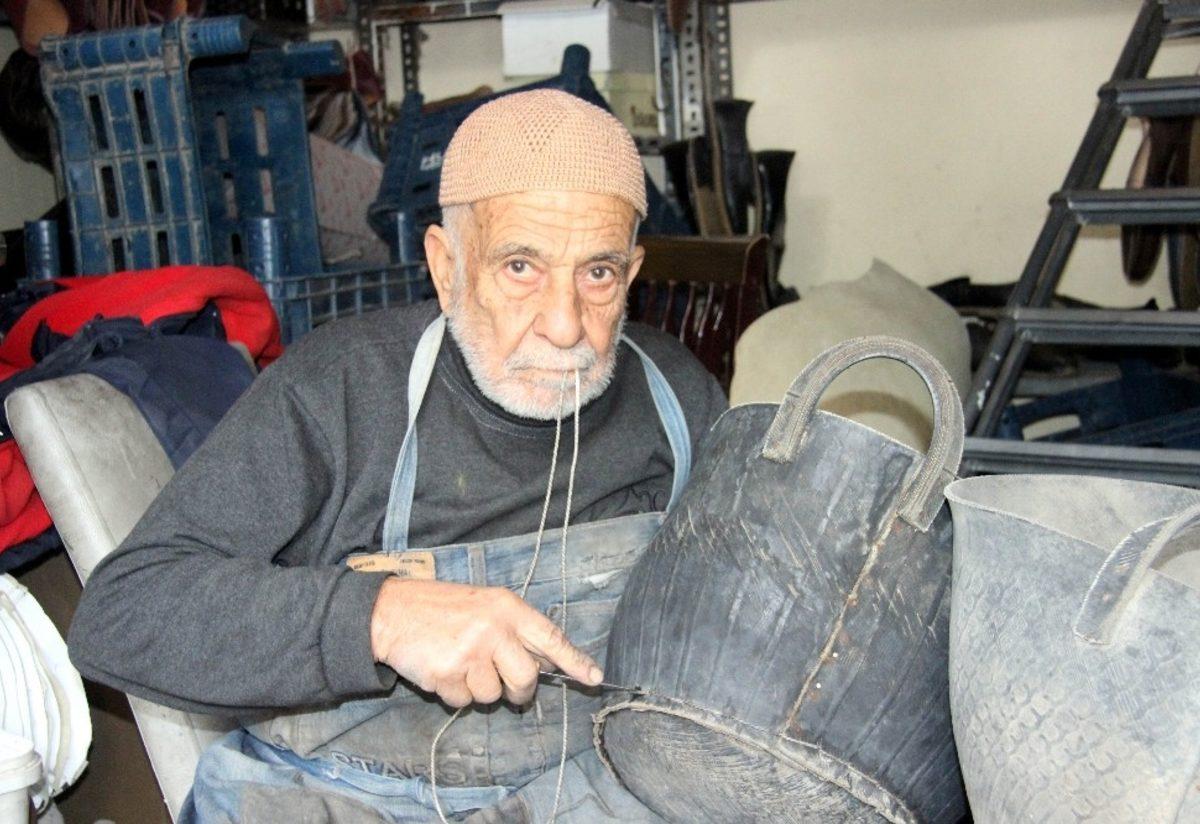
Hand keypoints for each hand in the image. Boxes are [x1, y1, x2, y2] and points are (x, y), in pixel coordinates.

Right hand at [369, 578, 601, 707]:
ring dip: (477, 688)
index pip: (550, 637)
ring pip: (493, 695)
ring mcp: (471, 651)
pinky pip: (464, 702)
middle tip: (503, 684)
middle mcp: (494, 628)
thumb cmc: (441, 609)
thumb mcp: (484, 605)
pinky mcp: (448, 673)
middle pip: (526, 678)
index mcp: (507, 607)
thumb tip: (543, 665)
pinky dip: (454, 693)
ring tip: (458, 661)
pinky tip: (441, 668)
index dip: (574, 661)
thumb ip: (514, 631)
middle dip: (519, 690)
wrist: (391, 611)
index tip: (594, 678)